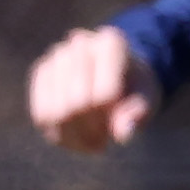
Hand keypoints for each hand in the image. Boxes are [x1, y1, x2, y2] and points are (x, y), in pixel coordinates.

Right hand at [27, 26, 155, 151]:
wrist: (118, 72)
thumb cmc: (136, 86)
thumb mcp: (148, 98)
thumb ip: (139, 113)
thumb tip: (123, 134)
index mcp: (112, 44)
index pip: (105, 95)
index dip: (113, 118)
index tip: (123, 124)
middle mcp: (80, 44)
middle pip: (76, 105)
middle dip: (92, 131)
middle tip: (104, 142)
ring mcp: (55, 57)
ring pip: (53, 113)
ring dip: (74, 138)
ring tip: (92, 145)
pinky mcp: (40, 73)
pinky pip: (41, 114)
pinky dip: (58, 136)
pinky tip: (75, 141)